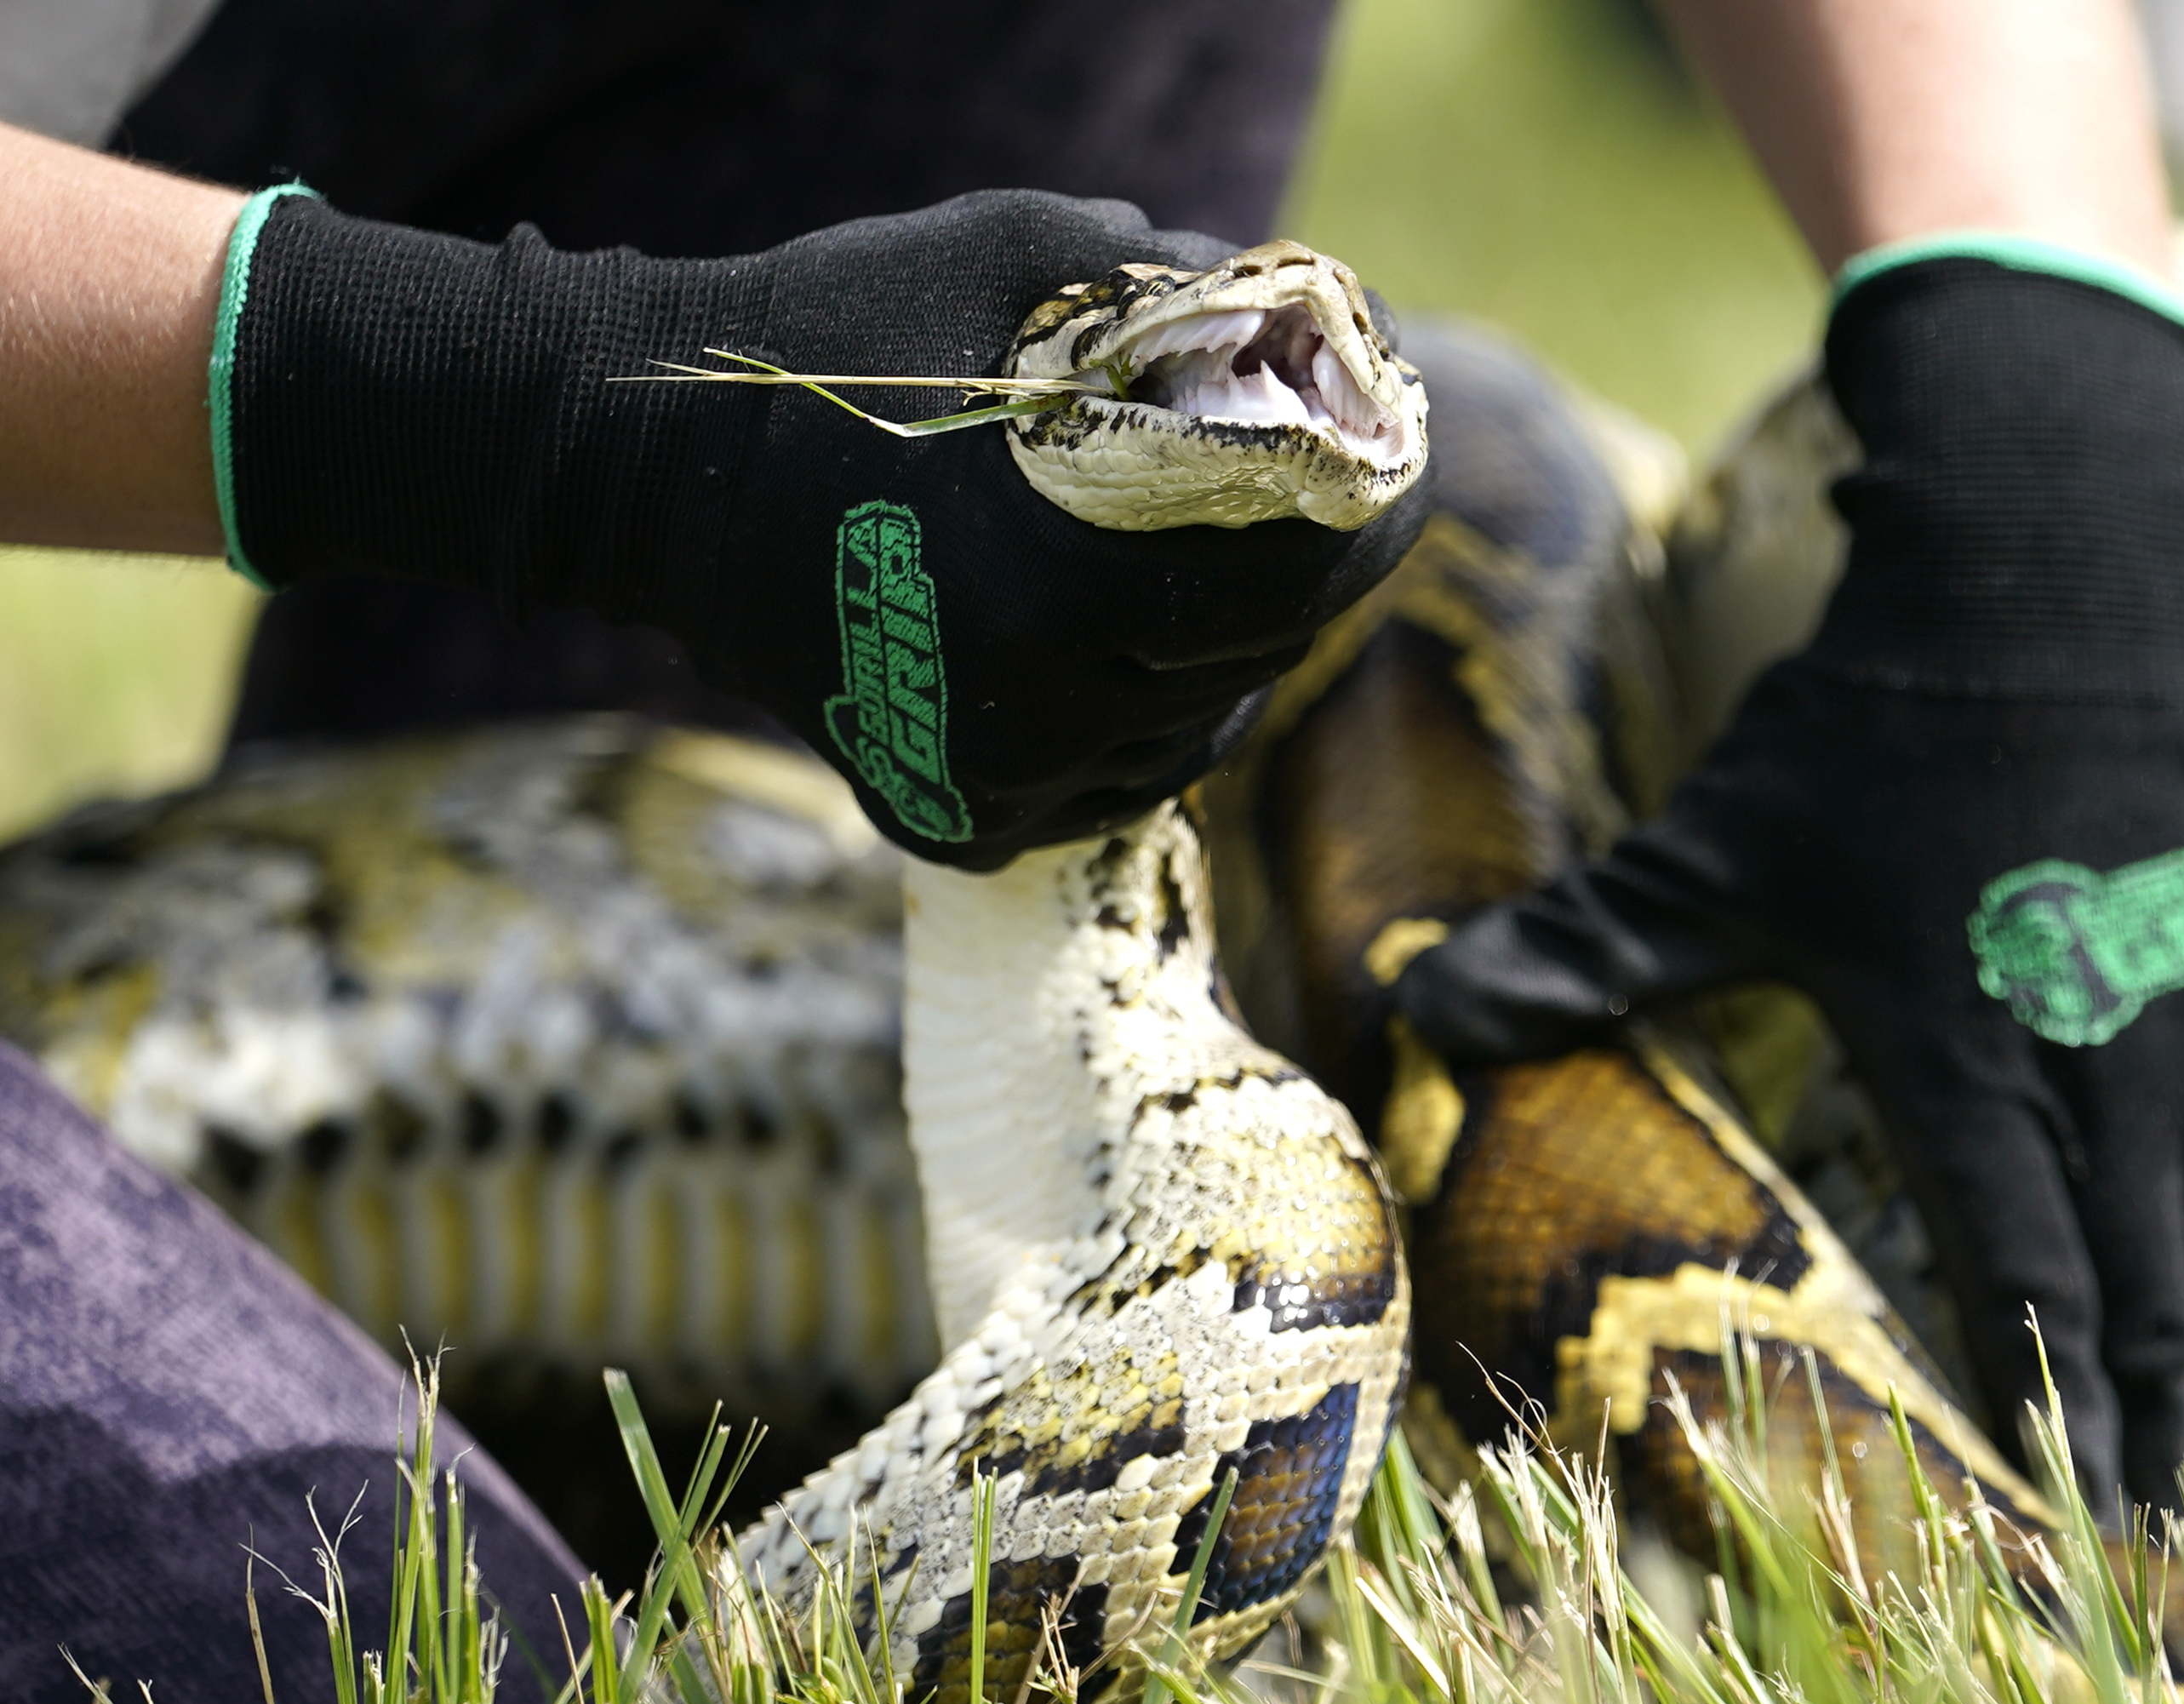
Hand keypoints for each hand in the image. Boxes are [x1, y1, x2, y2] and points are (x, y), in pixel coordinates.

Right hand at [214, 189, 1429, 865]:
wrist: (641, 475)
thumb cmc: (832, 339)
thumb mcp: (1014, 256)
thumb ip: (1174, 288)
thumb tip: (1303, 316)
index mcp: (1075, 569)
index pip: (1304, 572)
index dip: (1375, 515)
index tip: (1396, 468)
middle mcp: (1046, 702)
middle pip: (1260, 654)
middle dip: (1304, 576)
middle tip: (1315, 510)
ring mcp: (996, 778)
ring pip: (1194, 730)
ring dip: (1225, 656)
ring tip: (1199, 571)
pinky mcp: (954, 820)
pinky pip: (1109, 787)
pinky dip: (1139, 724)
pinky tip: (1120, 652)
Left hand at [1397, 255, 2183, 1544]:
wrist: (2049, 572)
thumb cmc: (1866, 725)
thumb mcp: (1716, 841)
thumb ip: (1584, 946)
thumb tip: (1412, 1012)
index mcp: (1966, 1045)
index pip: (2024, 1267)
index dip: (2058, 1405)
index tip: (2078, 1529)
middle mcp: (2119, 1054)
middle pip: (2166, 1296)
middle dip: (2179, 1447)